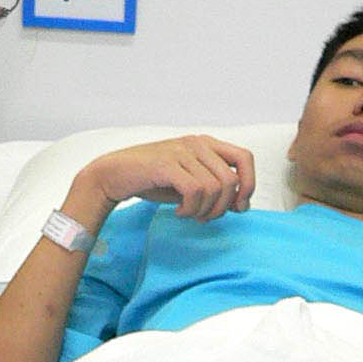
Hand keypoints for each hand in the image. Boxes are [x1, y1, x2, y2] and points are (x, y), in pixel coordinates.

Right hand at [77, 137, 254, 225]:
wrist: (114, 175)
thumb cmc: (152, 179)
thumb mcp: (189, 184)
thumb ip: (215, 190)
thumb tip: (241, 205)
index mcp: (206, 144)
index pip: (245, 158)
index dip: (249, 184)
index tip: (239, 206)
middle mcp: (197, 143)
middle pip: (231, 180)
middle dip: (222, 208)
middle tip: (204, 218)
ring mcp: (181, 151)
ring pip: (214, 188)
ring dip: (203, 211)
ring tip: (188, 215)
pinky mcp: (166, 164)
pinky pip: (194, 191)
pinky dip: (190, 209)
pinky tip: (178, 212)